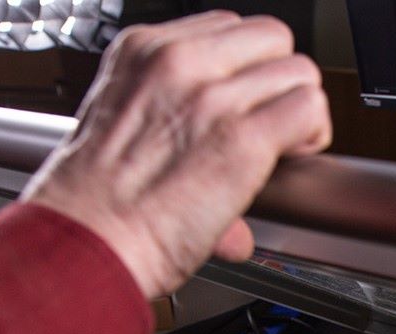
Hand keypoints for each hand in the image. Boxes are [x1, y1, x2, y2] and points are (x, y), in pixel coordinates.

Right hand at [22, 12, 331, 299]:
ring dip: (299, 109)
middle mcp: (178, 63)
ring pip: (298, 71)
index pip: (226, 28)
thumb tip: (208, 167)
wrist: (83, 242)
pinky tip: (293, 159)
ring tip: (284, 146)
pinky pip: (309, 109)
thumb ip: (170, 123)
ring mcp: (213, 97)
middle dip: (278, 80)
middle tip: (271, 121)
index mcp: (143, 52)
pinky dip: (312, 135)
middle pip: (270, 38)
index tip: (244, 101)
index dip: (246, 68)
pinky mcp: (243, 140)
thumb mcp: (118, 129)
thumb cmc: (89, 204)